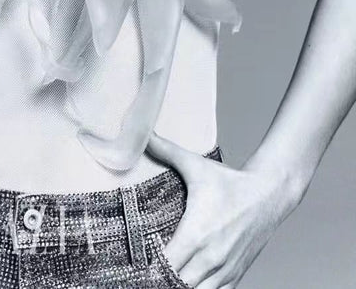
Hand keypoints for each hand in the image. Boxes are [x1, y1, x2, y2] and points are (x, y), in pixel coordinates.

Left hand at [146, 133, 298, 287]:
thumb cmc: (230, 182)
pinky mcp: (236, 273)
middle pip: (178, 284)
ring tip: (167, 275)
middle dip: (161, 279)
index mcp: (196, 234)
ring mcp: (224, 269)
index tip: (138, 262)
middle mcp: (210, 257)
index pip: (166, 266)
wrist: (269, 194)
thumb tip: (143, 135)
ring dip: (180, 286)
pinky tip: (189, 281)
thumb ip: (166, 150)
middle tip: (147, 271)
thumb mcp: (195, 164)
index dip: (149, 267)